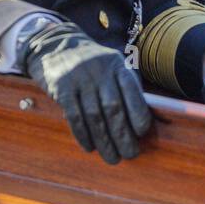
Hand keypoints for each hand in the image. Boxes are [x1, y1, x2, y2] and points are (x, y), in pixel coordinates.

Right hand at [23, 21, 151, 163]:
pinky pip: (74, 116)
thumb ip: (129, 87)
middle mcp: (99, 70)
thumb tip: (149, 120)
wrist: (55, 45)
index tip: (141, 133)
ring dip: (105, 141)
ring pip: (94, 116)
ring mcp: (79, 78)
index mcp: (117, 64)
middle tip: (130, 154)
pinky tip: (90, 147)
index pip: (131, 90)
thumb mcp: (113, 66)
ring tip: (112, 158)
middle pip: (113, 108)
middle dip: (123, 135)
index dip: (138, 114)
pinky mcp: (62, 87)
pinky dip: (83, 135)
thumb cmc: (93, 64)